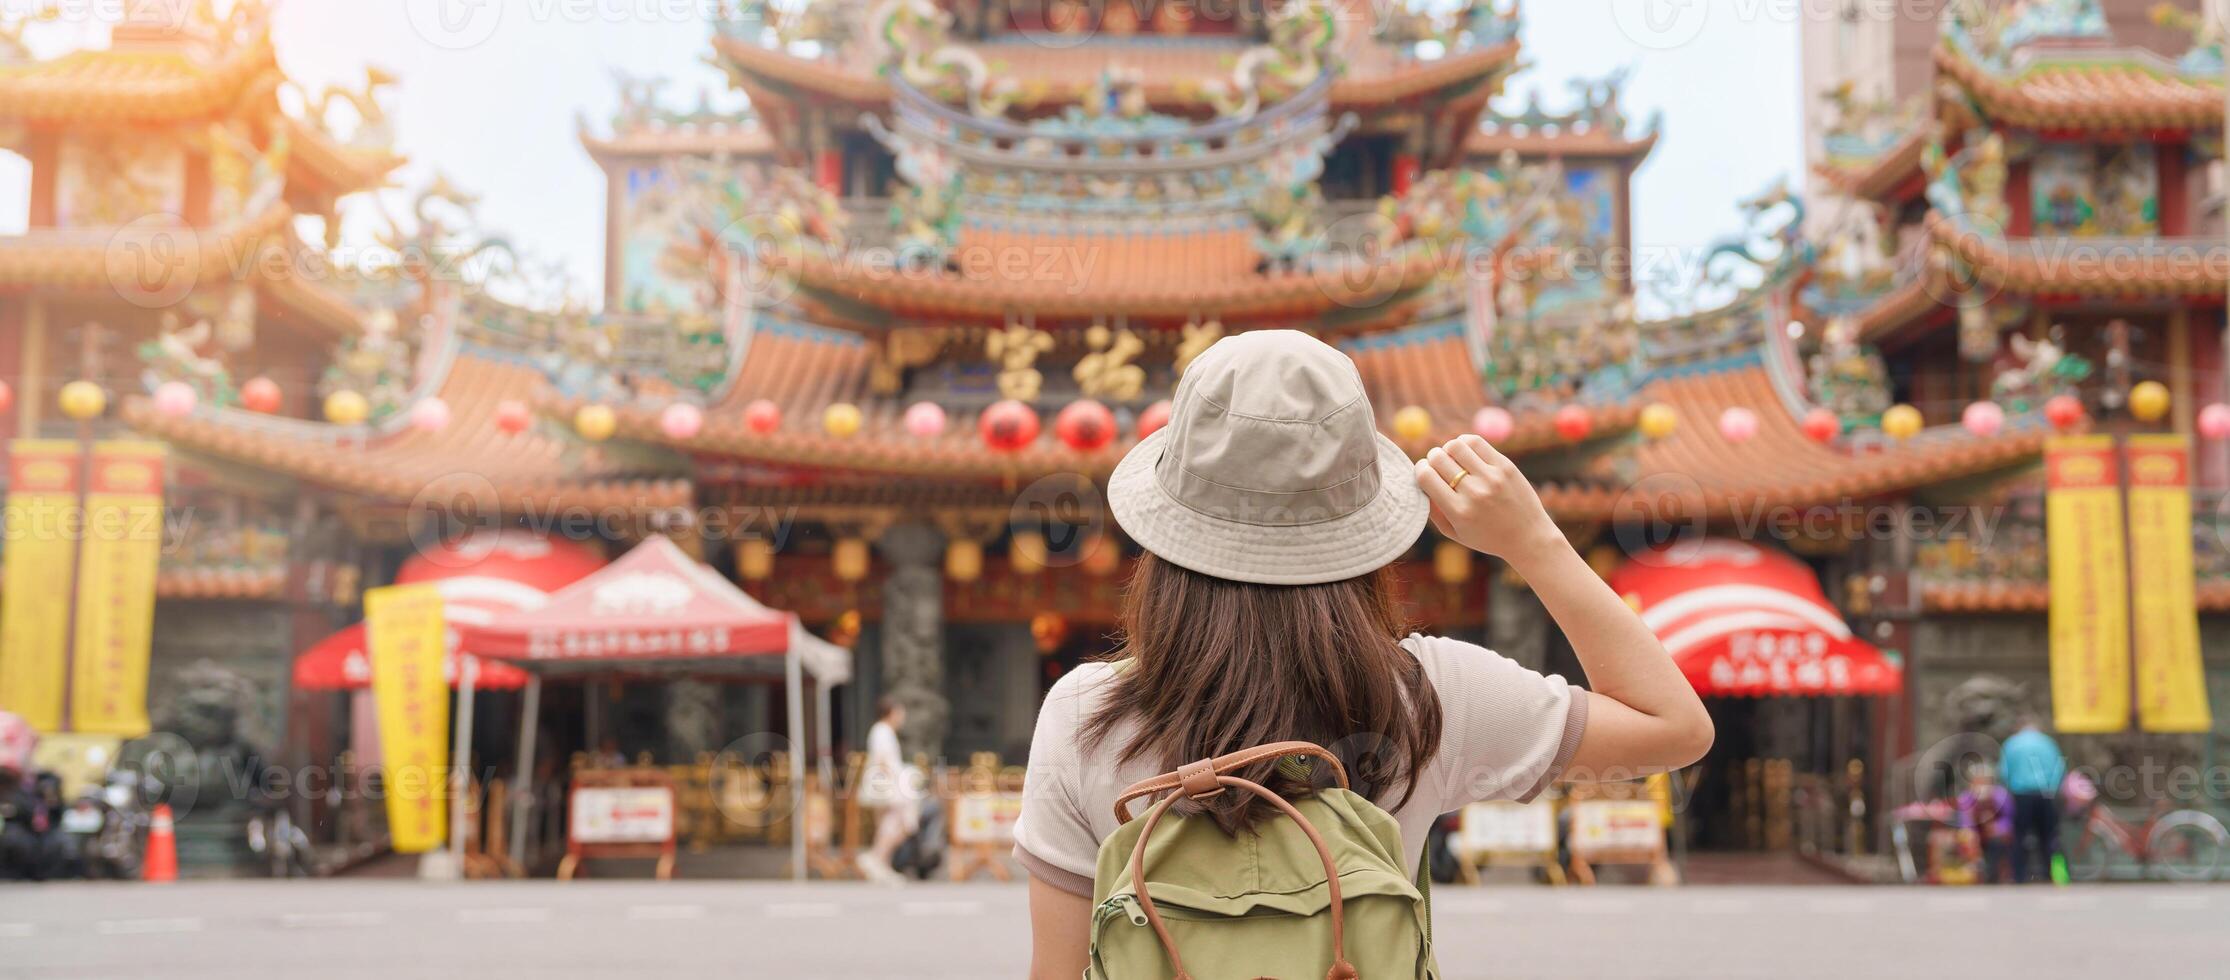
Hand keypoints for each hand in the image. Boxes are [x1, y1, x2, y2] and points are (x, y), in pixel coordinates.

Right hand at [1413, 434, 1563, 563]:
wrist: (1528, 538)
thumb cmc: (1487, 537)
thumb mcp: (1455, 533)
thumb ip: (1433, 511)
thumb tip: (1418, 483)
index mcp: (1458, 511)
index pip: (1426, 476)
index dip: (1419, 469)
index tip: (1423, 471)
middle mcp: (1474, 493)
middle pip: (1438, 458)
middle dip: (1432, 458)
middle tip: (1437, 464)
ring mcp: (1491, 478)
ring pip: (1455, 445)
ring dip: (1448, 448)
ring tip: (1453, 458)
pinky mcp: (1505, 466)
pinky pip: (1476, 442)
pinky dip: (1465, 442)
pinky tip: (1466, 452)